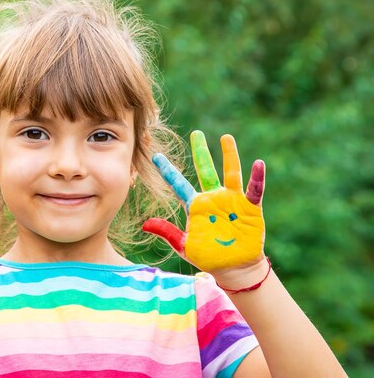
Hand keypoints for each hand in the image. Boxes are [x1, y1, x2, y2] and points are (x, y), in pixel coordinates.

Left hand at [143, 130, 265, 272]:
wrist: (233, 269)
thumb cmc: (208, 257)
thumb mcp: (184, 245)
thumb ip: (167, 232)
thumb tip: (144, 224)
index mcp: (195, 206)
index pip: (178, 184)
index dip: (167, 170)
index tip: (155, 156)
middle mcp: (213, 198)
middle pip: (205, 170)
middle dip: (200, 152)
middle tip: (195, 134)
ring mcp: (231, 201)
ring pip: (231, 173)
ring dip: (230, 155)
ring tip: (226, 137)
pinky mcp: (249, 208)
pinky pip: (254, 189)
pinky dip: (257, 177)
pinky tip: (257, 164)